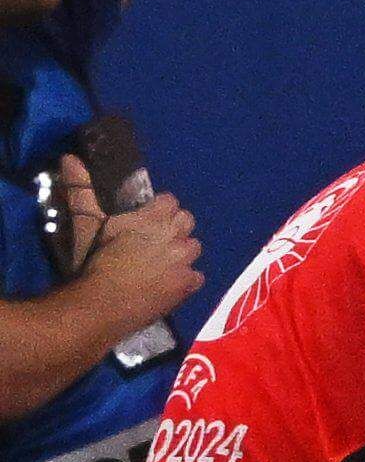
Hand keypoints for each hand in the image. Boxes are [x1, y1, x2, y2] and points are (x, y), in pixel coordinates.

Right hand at [58, 158, 201, 331]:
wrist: (102, 303)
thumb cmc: (94, 260)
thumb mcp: (86, 224)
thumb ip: (81, 190)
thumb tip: (70, 158)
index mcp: (154, 217)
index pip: (171, 200)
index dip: (160, 207)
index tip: (148, 216)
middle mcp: (175, 236)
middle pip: (187, 221)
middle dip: (174, 227)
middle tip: (155, 239)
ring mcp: (184, 262)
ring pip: (194, 247)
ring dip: (181, 251)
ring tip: (163, 261)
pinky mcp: (188, 285)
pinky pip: (197, 276)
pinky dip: (186, 278)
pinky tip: (169, 282)